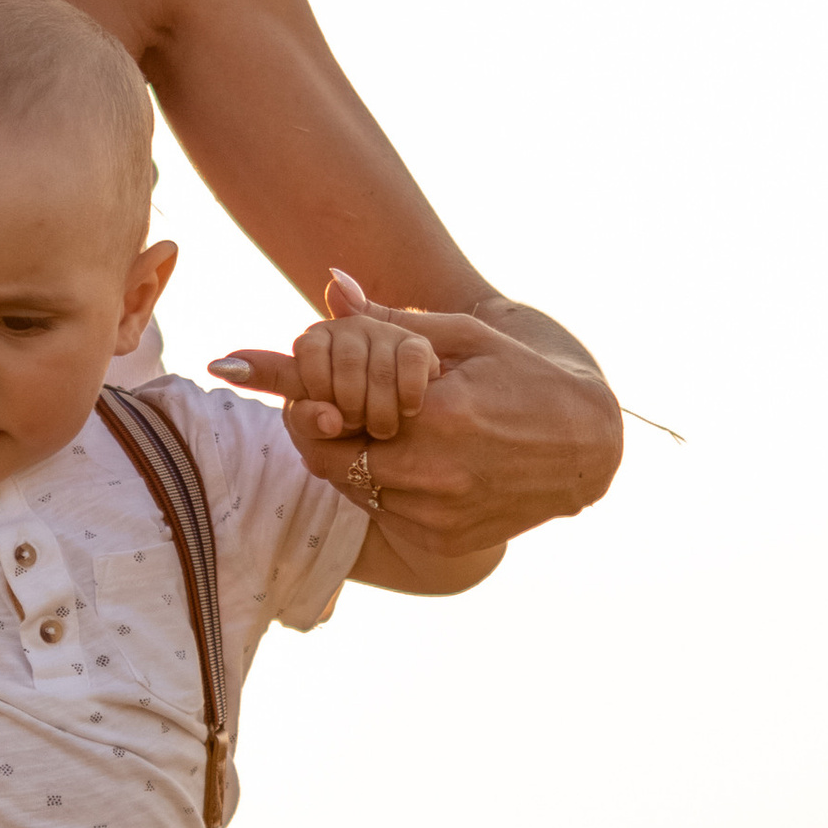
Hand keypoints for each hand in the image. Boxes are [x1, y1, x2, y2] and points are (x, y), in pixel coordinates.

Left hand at [213, 268, 622, 558]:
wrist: (587, 447)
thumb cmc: (524, 378)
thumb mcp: (464, 336)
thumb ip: (392, 322)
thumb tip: (332, 287)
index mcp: (436, 415)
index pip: (327, 412)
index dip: (288, 391)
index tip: (240, 366)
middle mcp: (434, 472)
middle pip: (325, 457)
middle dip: (319, 428)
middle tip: (333, 404)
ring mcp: (439, 514)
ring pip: (351, 487)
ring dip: (351, 456)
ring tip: (386, 427)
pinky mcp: (446, 540)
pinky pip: (384, 512)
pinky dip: (382, 483)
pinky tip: (413, 457)